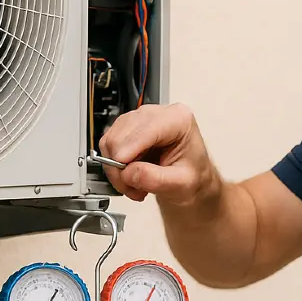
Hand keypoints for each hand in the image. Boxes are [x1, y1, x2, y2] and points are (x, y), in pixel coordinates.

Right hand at [97, 103, 215, 206]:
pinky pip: (108, 145)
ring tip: (133, 183)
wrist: (191, 179)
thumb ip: (155, 179)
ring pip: (111, 140)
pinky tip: (130, 175)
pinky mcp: (128, 129)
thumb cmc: (193, 176)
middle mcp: (158, 114)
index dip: (128, 151)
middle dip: (121, 166)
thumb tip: (128, 173)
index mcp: (178, 119)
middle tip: (131, 186)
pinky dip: (114, 165)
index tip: (123, 172)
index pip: (145, 129)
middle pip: (122, 134)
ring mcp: (141, 119)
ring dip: (116, 168)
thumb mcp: (181, 184)